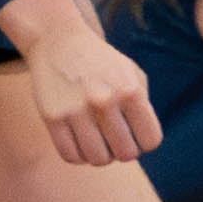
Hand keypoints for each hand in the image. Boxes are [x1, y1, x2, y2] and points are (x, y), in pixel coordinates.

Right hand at [25, 19, 160, 166]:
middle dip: (123, 150)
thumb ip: (145, 108)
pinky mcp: (52, 117)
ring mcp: (76, 110)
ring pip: (98, 160)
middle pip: (126, 154)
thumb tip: (143, 144)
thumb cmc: (103, 64)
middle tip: (115, 138)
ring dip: (101, 155)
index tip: (135, 134)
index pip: (150, 140)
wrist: (60, 42)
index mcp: (130, 90)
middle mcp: (104, 100)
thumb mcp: (132, 74)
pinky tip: (80, 142)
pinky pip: (71, 156)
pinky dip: (78, 155)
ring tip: (98, 141)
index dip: (144, 142)